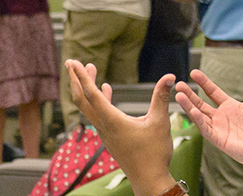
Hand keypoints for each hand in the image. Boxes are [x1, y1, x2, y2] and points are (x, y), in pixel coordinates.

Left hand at [65, 60, 177, 194]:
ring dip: (88, 88)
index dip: (81, 77)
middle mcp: (104, 126)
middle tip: (72, 62)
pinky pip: (98, 114)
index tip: (73, 62)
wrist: (149, 180)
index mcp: (112, 121)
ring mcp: (105, 133)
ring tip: (91, 69)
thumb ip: (161, 97)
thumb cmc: (154, 154)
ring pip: (89, 107)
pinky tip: (106, 88)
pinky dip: (99, 99)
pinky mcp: (110, 137)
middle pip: (82, 100)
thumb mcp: (160, 123)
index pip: (91, 95)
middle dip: (77, 79)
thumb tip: (169, 76)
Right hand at [175, 58, 242, 171]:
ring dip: (189, 106)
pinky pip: (205, 129)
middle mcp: (223, 117)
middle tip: (179, 85)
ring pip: (199, 115)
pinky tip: (193, 110)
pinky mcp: (220, 140)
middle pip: (201, 103)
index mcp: (231, 106)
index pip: (213, 92)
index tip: (194, 73)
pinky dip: (198, 120)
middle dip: (189, 94)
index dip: (203, 83)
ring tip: (179, 95)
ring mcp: (220, 129)